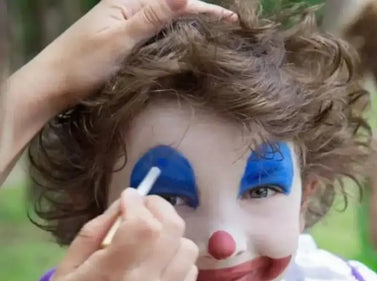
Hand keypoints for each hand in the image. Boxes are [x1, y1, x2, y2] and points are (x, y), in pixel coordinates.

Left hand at [26, 0, 236, 105]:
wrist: (53, 84)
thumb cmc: (81, 64)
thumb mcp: (119, 39)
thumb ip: (151, 17)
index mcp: (127, 3)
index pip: (175, 2)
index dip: (205, 9)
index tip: (231, 19)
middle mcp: (127, 11)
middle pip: (171, 9)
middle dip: (200, 15)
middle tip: (228, 27)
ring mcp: (124, 28)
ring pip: (164, 23)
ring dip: (188, 27)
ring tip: (213, 35)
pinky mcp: (122, 44)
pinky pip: (153, 37)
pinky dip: (171, 39)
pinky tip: (181, 46)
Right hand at [30, 189, 198, 280]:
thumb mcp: (63, 275)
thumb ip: (92, 235)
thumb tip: (120, 208)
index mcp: (112, 275)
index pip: (143, 224)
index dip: (138, 202)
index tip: (129, 198)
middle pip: (173, 229)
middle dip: (160, 207)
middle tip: (144, 207)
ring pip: (187, 248)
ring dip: (172, 233)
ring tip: (153, 235)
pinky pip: (190, 272)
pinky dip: (180, 256)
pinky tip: (162, 259)